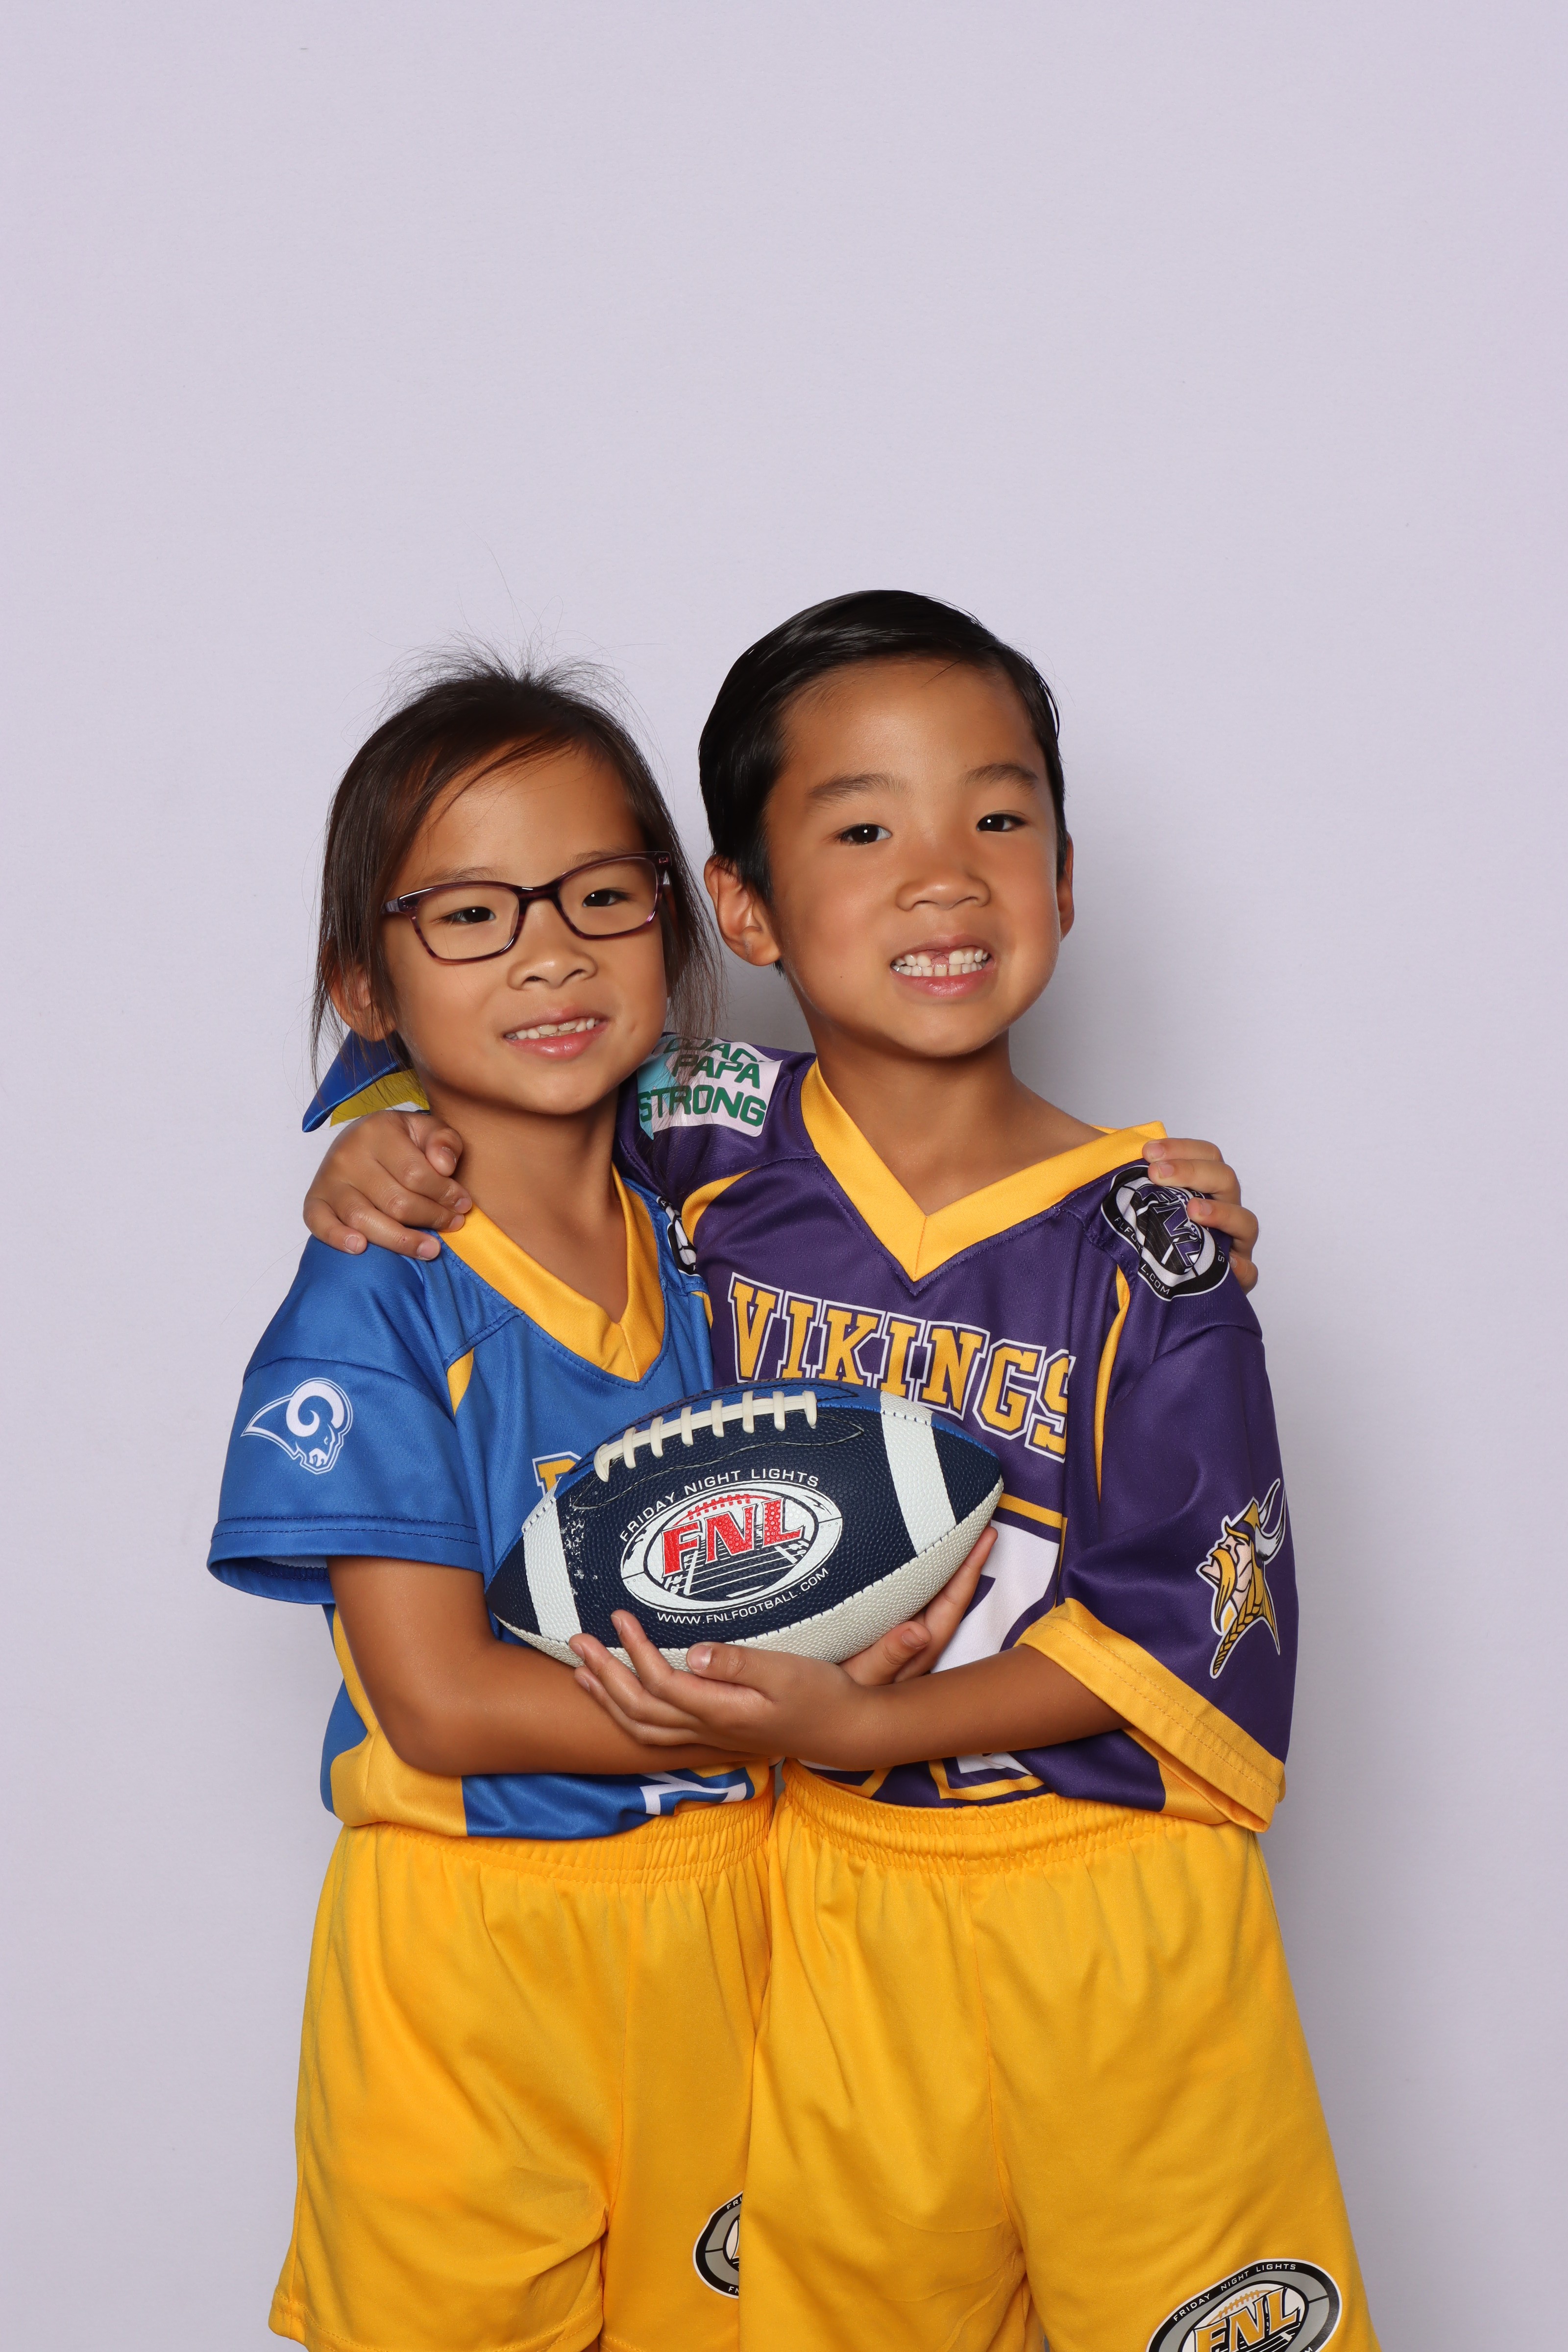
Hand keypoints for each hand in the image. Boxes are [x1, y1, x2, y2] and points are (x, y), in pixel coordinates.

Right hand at [304, 1108, 471, 1259]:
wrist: (361, 1140)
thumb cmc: (402, 1141)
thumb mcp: (428, 1130)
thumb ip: (444, 1142)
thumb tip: (444, 1166)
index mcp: (377, 1131)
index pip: (417, 1174)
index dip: (445, 1195)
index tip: (463, 1205)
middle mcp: (347, 1154)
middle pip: (395, 1201)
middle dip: (432, 1218)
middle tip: (454, 1225)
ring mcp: (328, 1179)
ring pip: (364, 1219)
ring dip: (400, 1240)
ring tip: (430, 1249)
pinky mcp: (314, 1200)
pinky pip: (320, 1224)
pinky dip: (338, 1238)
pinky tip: (361, 1248)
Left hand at [570, 1613, 873, 1760]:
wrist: (842, 1730)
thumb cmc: (820, 1694)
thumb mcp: (788, 1672)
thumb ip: (740, 1663)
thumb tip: (694, 1651)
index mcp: (723, 1711)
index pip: (663, 1683)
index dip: (635, 1651)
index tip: (619, 1616)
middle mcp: (708, 1729)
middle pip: (640, 1710)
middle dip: (605, 1675)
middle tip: (579, 1640)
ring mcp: (708, 1737)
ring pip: (643, 1728)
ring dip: (608, 1699)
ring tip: (582, 1672)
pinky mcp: (713, 1736)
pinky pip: (656, 1734)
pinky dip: (628, 1716)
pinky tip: (619, 1699)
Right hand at [840, 1525, 994, 1684]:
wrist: (817, 1703)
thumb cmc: (840, 1698)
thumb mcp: (862, 1677)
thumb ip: (889, 1655)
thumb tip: (922, 1632)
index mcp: (920, 1645)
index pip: (954, 1600)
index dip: (972, 1567)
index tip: (988, 1535)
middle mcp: (917, 1636)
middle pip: (950, 1590)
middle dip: (965, 1556)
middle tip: (979, 1519)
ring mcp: (901, 1631)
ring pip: (931, 1590)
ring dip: (944, 1562)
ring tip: (954, 1529)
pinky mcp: (883, 1626)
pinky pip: (910, 1592)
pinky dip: (918, 1571)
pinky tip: (912, 1555)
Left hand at [1143, 1136, 1258, 1293]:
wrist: (1152, 1277)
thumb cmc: (1146, 1230)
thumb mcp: (1138, 1198)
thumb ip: (1131, 1176)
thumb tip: (1099, 1146)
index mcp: (1207, 1185)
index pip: (1207, 1154)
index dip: (1181, 1148)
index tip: (1148, 1152)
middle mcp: (1224, 1208)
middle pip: (1224, 1179)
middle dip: (1192, 1172)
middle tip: (1157, 1174)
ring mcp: (1234, 1240)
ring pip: (1244, 1220)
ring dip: (1220, 1212)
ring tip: (1192, 1210)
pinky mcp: (1236, 1273)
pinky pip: (1249, 1271)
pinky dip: (1241, 1268)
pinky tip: (1226, 1264)